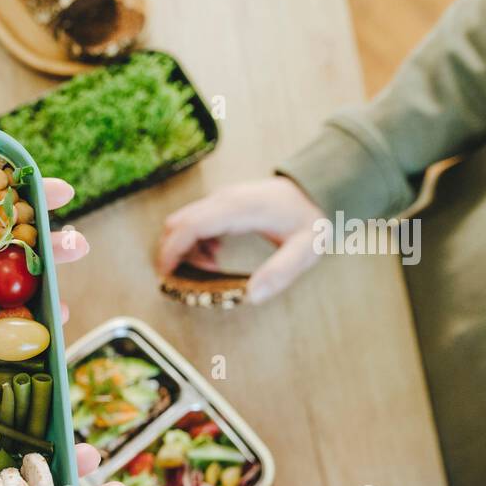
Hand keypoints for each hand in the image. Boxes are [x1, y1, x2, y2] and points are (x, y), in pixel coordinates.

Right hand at [156, 177, 325, 303]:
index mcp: (239, 209)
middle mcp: (225, 198)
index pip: (190, 225)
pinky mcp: (223, 202)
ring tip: (209, 268)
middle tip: (187, 278)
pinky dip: (194, 241)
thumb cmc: (312, 218)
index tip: (167, 274)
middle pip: (178, 222)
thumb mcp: (305, 250)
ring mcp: (222, 198)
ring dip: (184, 248)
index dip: (172, 250)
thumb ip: (280, 273)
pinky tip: (214, 256)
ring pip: (183, 221)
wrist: (319, 189)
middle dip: (172, 252)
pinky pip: (195, 220)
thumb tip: (252, 296)